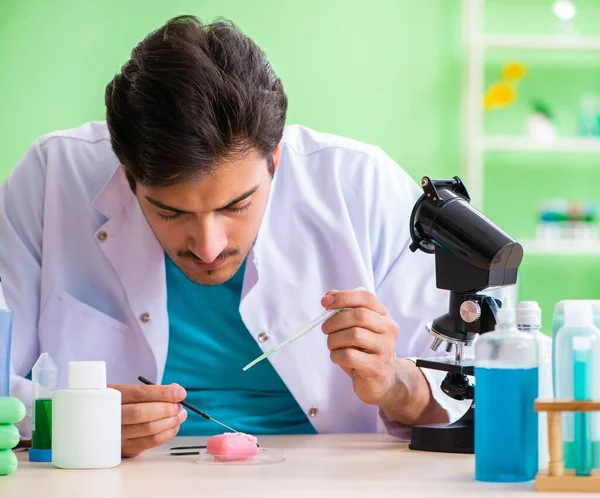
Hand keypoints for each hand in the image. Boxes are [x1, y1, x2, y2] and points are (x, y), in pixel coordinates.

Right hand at [109, 383, 187, 457]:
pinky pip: (151, 442)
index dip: (162, 393)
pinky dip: (168, 433)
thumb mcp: (130, 394)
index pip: (139, 393)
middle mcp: (110, 417)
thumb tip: (177, 391)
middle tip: (179, 406)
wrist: (100, 427)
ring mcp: (116, 435)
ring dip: (170, 421)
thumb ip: (153, 391)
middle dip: (166, 409)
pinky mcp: (125, 449)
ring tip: (180, 415)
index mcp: (111, 397)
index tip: (180, 393)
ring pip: (148, 429)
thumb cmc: (122, 406)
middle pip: (141, 413)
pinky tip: (174, 426)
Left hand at [321, 288, 399, 405]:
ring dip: (334, 339)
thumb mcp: (357, 328)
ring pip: (353, 335)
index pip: (366, 298)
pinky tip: (338, 357)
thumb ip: (344, 310)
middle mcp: (388, 330)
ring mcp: (385, 349)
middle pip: (359, 315)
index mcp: (384, 316)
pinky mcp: (376, 367)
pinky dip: (336, 355)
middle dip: (335, 320)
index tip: (324, 302)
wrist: (381, 381)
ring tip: (332, 345)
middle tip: (324, 328)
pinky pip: (349, 355)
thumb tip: (329, 295)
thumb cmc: (365, 350)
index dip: (343, 297)